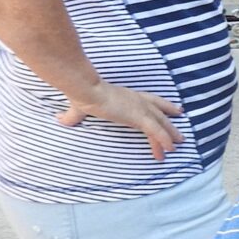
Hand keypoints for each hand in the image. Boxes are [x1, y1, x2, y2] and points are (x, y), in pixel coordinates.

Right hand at [57, 82, 182, 160]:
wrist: (85, 89)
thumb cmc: (83, 93)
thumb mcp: (79, 107)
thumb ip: (72, 116)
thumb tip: (59, 119)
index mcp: (128, 96)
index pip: (150, 101)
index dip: (163, 106)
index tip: (174, 111)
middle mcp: (137, 100)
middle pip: (159, 112)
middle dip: (170, 123)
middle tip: (180, 133)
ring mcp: (139, 108)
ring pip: (161, 123)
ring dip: (170, 134)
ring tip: (178, 146)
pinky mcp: (137, 116)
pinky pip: (155, 131)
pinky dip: (163, 140)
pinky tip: (169, 149)